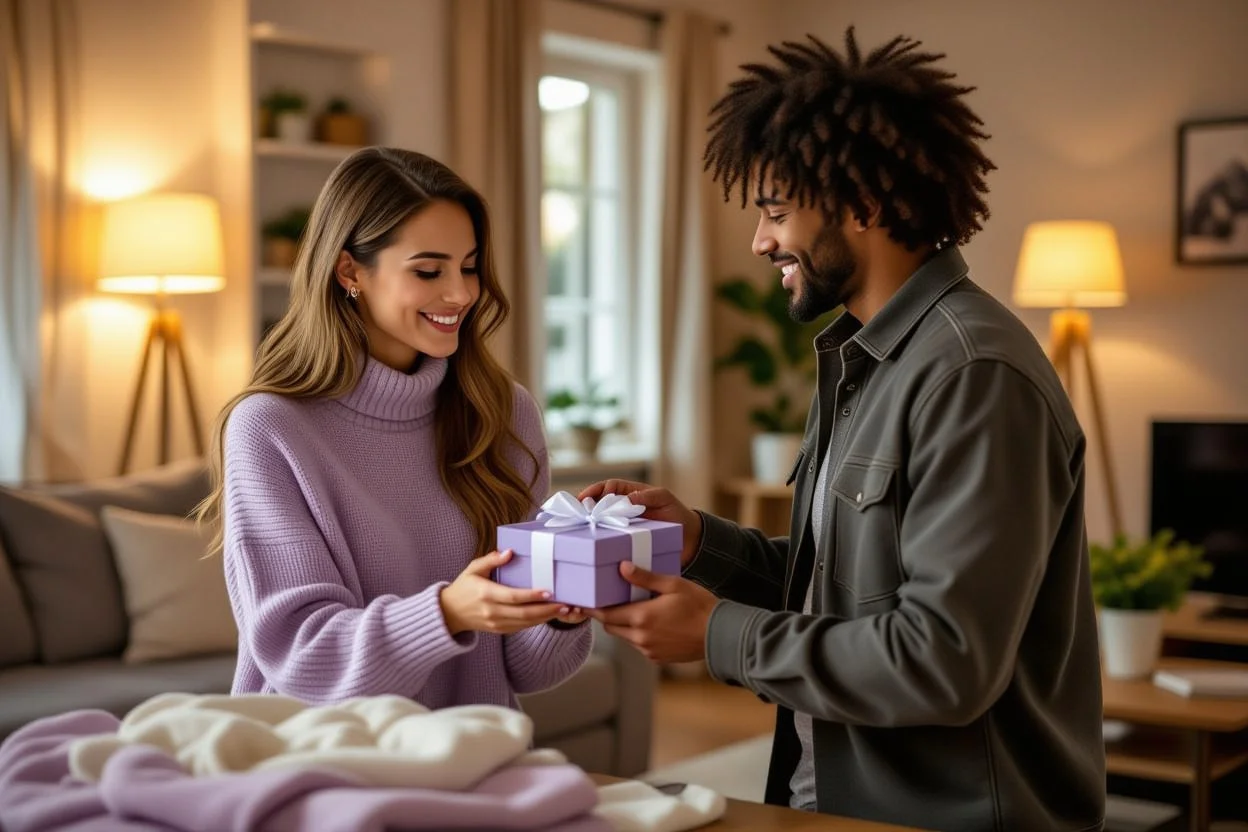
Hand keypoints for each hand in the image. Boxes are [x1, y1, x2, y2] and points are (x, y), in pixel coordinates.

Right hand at [440, 550, 568, 635]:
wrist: (449, 613)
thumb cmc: (463, 586)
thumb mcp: (473, 568)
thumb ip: (491, 560)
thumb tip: (509, 551)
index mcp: (486, 594)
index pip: (513, 596)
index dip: (532, 595)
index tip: (549, 592)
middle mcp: (491, 611)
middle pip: (523, 613)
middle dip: (546, 610)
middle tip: (565, 604)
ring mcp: (495, 623)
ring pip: (525, 623)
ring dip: (545, 617)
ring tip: (564, 610)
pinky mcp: (499, 630)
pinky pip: (521, 627)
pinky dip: (536, 622)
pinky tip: (549, 615)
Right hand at [579, 480, 702, 566]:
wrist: (691, 541)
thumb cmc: (678, 515)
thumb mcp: (665, 499)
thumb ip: (647, 496)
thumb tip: (627, 499)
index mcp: (632, 494)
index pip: (609, 487)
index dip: (596, 490)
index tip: (586, 498)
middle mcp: (625, 508)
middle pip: (600, 503)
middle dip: (586, 505)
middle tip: (575, 511)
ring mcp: (625, 524)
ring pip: (603, 520)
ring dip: (590, 522)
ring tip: (578, 526)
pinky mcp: (627, 540)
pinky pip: (611, 537)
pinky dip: (600, 537)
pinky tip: (592, 541)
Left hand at [586, 562, 717, 663]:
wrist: (720, 634)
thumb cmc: (699, 606)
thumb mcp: (672, 585)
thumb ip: (645, 578)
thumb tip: (622, 567)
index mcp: (642, 617)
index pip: (606, 615)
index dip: (592, 609)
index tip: (582, 603)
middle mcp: (641, 638)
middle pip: (612, 627)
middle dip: (607, 616)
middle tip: (606, 601)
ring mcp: (649, 650)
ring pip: (625, 637)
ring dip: (624, 625)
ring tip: (633, 609)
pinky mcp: (657, 658)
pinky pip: (639, 646)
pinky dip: (638, 635)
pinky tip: (651, 623)